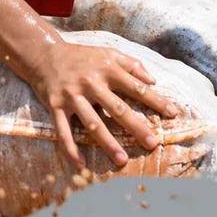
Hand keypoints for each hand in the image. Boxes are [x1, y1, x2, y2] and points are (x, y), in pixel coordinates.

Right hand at [27, 36, 182, 169]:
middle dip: (136, 126)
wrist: (43, 53)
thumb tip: (153, 80)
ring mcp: (72, 96)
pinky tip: (82, 164)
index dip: (156, 100)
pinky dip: (71, 148)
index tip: (173, 114)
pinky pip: (63, 131)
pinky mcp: (55, 106)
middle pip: (117, 108)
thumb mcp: (107, 52)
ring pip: (92, 123)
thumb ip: (132, 64)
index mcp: (106, 69)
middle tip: (151, 143)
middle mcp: (91, 83)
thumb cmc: (81, 56)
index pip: (136, 87)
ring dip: (107, 142)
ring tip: (122, 159)